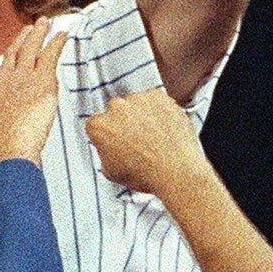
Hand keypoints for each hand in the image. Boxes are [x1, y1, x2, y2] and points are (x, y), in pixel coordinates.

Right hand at [0, 21, 67, 172]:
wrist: (3, 152)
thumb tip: (4, 129)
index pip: (3, 70)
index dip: (10, 58)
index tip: (15, 49)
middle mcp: (4, 81)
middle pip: (14, 53)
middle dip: (23, 39)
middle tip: (32, 27)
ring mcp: (22, 79)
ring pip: (31, 49)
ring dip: (39, 34)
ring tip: (46, 23)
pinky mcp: (41, 81)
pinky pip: (50, 56)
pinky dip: (55, 43)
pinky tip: (62, 35)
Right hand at [84, 87, 209, 198]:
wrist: (175, 171)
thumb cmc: (143, 175)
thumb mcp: (111, 172)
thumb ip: (104, 153)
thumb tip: (108, 146)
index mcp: (98, 125)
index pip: (98, 124)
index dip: (108, 135)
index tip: (119, 143)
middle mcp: (115, 107)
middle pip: (116, 111)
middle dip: (124, 122)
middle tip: (139, 140)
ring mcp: (137, 99)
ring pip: (136, 104)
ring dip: (142, 115)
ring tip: (155, 137)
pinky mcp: (157, 96)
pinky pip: (155, 100)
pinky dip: (159, 110)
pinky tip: (164, 128)